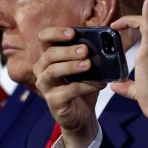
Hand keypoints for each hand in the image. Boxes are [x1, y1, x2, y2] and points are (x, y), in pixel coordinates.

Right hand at [34, 26, 105, 147]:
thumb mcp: (87, 67)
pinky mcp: (53, 101)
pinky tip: (99, 84)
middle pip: (49, 54)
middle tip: (85, 50)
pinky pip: (67, 91)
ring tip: (88, 65)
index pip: (44, 38)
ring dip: (71, 66)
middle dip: (68, 51)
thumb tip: (105, 39)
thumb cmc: (82, 85)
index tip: (72, 33)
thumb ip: (90, 53)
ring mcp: (45, 86)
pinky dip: (85, 86)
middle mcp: (42, 69)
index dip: (56, 33)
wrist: (82, 114)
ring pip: (53, 71)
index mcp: (49, 56)